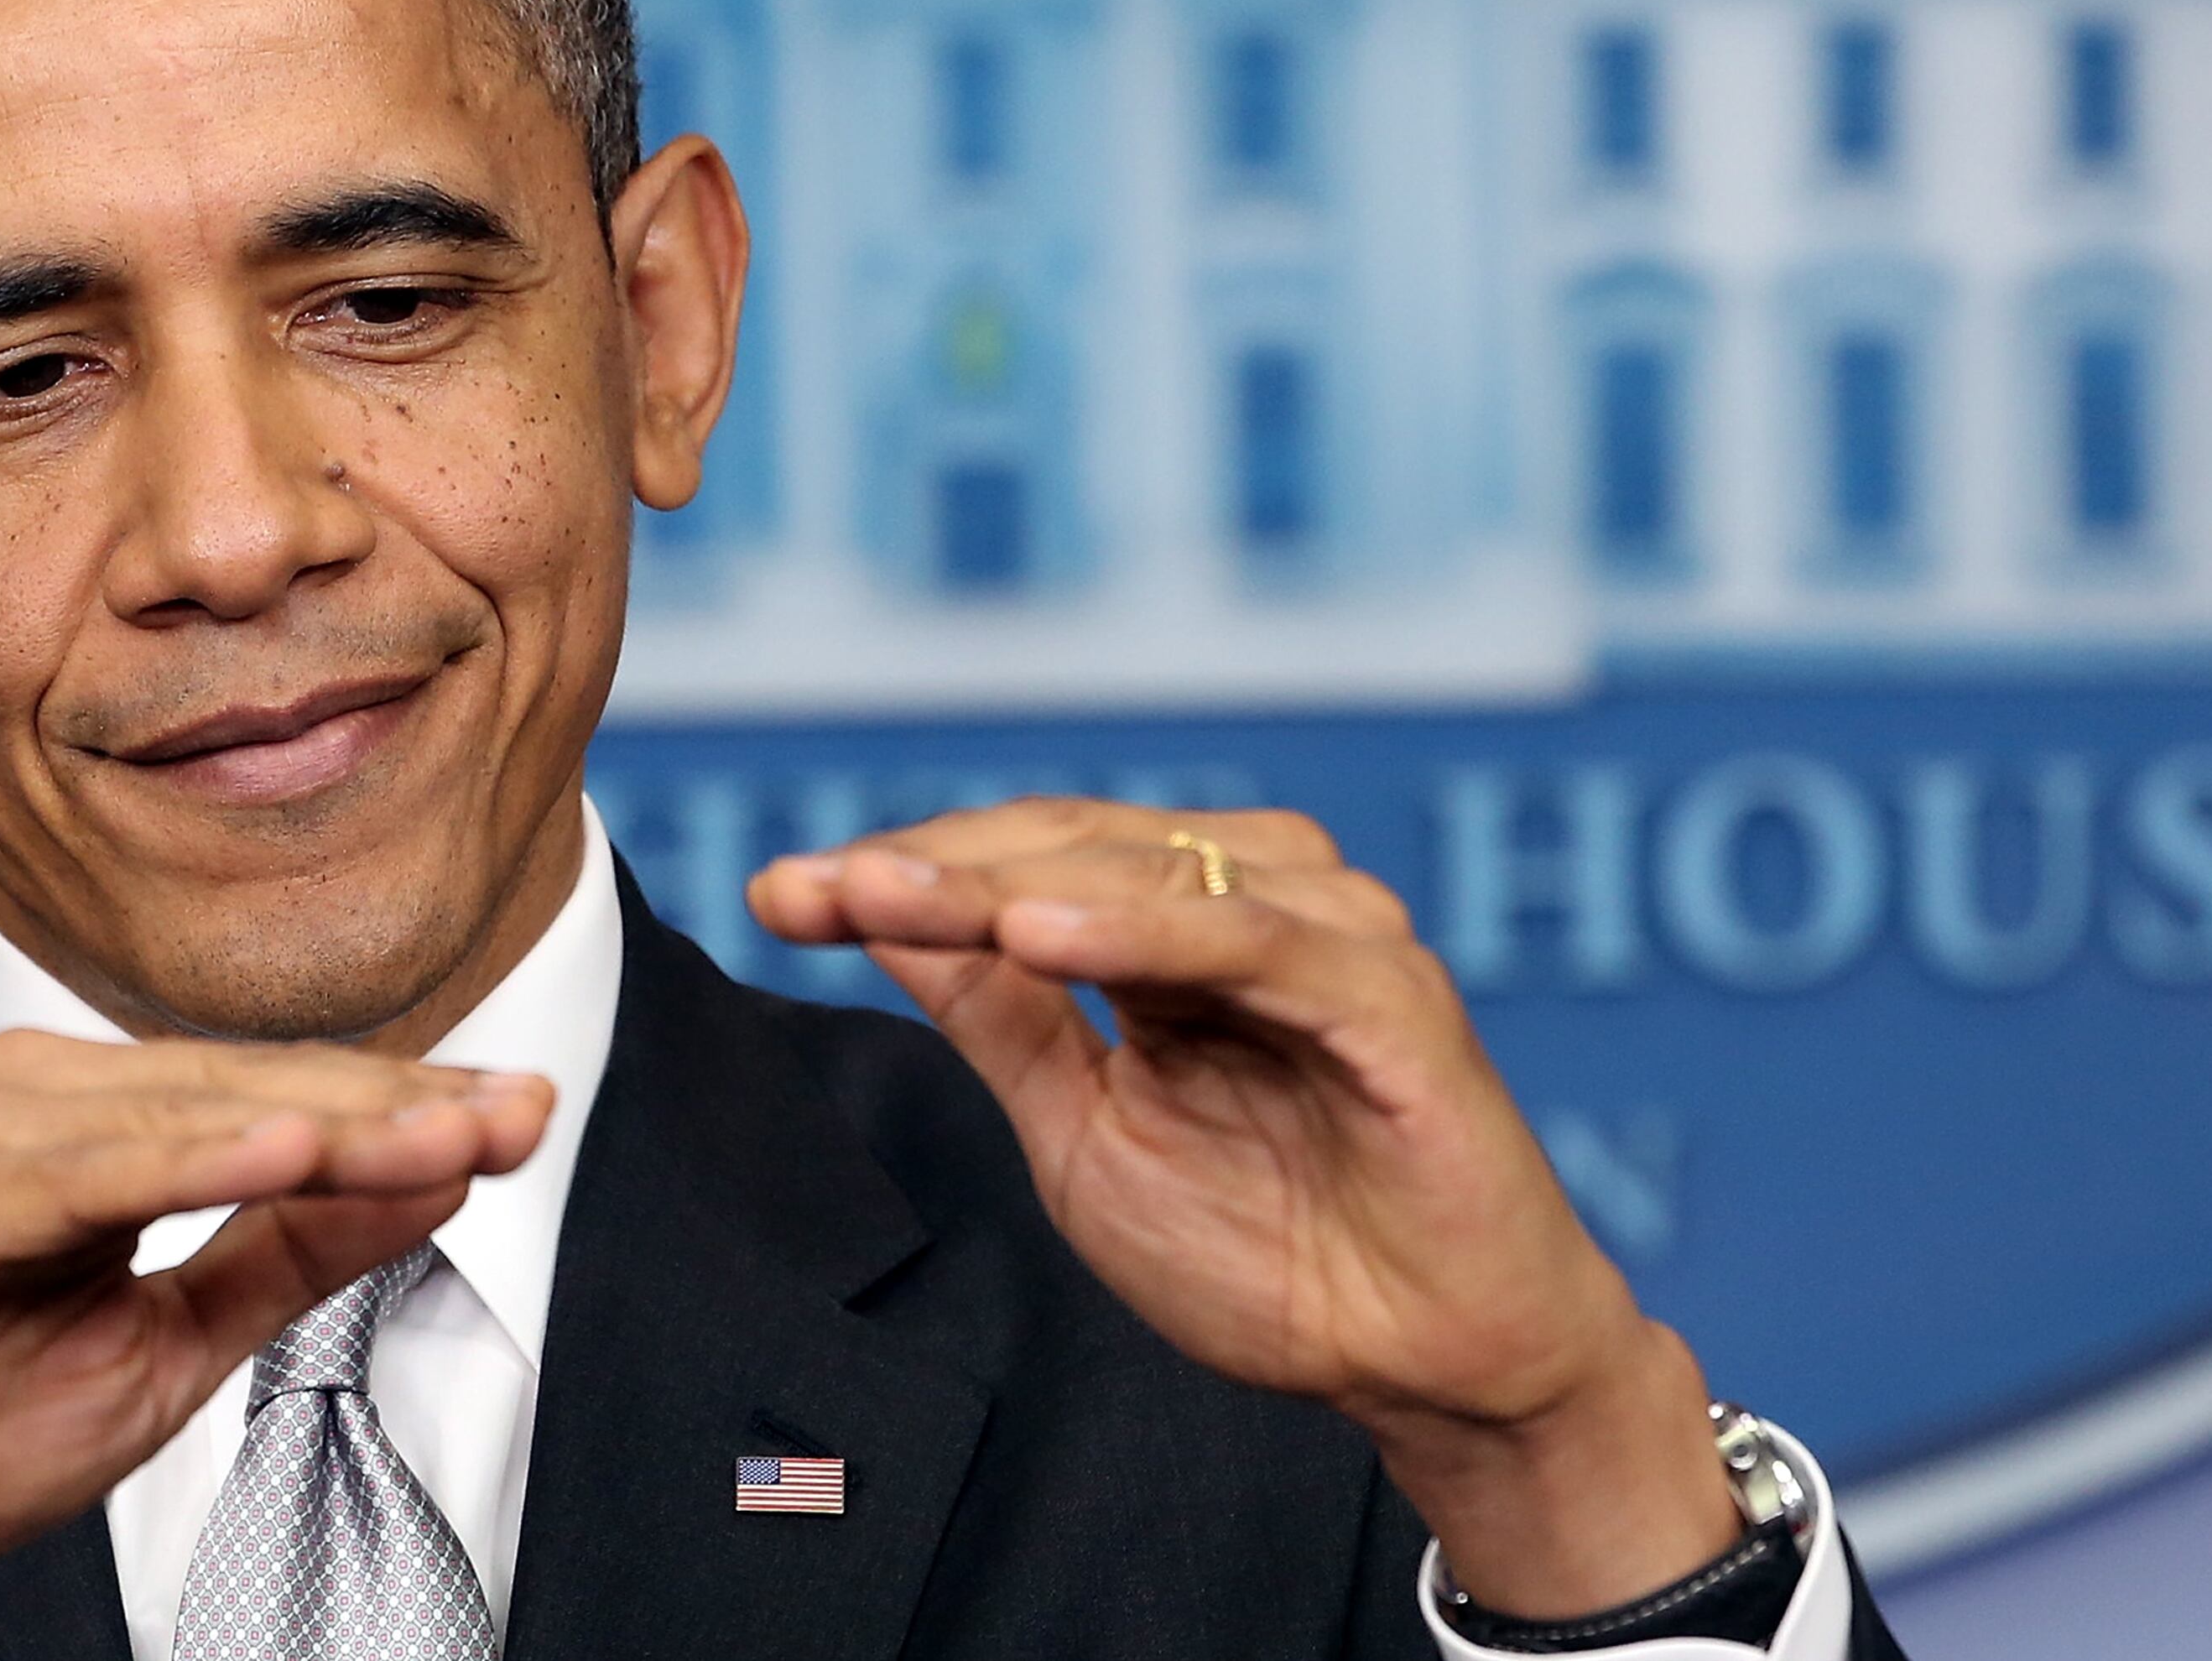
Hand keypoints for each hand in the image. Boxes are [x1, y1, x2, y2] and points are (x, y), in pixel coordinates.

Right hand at [0, 1031, 552, 1660]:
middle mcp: (51, 1096)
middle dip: (401, 1102)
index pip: (290, 1101)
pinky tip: (288, 1150)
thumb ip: (288, 1256)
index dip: (413, 1107)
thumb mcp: (167, 1350)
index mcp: (111, 1125)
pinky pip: (88, 1169)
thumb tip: (433, 1176)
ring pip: (193, 1113)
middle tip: (524, 1108)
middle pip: (260, 1088)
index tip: (533, 1107)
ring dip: (328, 1121)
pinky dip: (192, 1156)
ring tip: (447, 1128)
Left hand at [748, 798, 1739, 1617]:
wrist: (1433, 1366)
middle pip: (1072, 844)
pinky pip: (1255, 942)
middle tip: (816, 889)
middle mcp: (1258, 905)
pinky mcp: (1393, 997)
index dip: (901, 875)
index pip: (1025, 865)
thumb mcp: (1088, 1137)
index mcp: (1181, 931)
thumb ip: (1003, 1020)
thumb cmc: (1280, 1257)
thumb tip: (880, 916)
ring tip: (891, 893)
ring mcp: (1331, 937)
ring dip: (1013, 877)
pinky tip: (1042, 931)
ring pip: (1152, 869)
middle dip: (931, 865)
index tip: (778, 896)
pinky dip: (1147, 926)